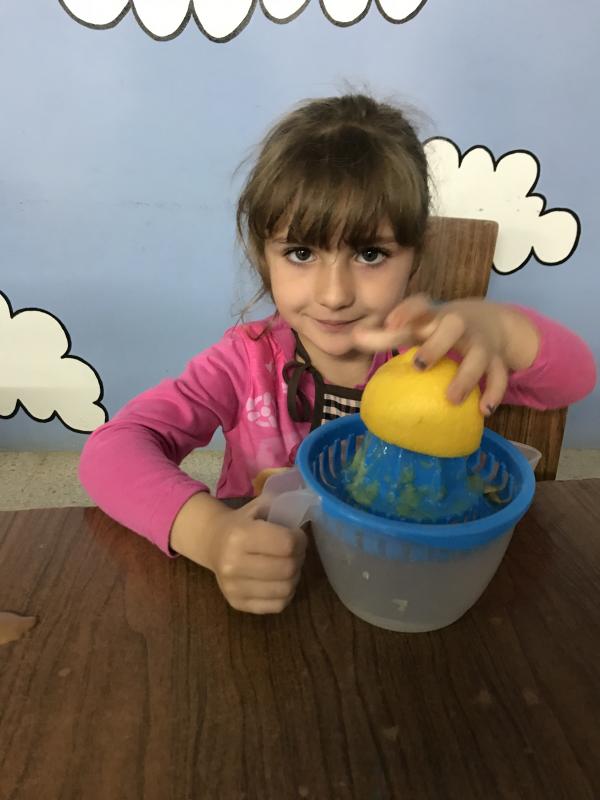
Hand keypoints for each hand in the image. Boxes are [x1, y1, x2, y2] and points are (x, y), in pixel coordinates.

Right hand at [171, 493, 306, 613]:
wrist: (211, 542)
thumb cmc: (241, 522)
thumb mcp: (259, 506)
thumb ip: (284, 503)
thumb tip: (311, 504)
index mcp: (240, 535)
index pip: (287, 544)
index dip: (300, 539)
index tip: (297, 535)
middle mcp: (233, 564)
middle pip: (288, 568)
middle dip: (298, 558)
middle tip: (294, 551)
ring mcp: (233, 587)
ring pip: (285, 590)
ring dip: (294, 576)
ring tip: (287, 565)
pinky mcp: (236, 603)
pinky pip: (277, 606)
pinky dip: (284, 593)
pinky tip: (278, 580)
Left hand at [353, 294, 539, 415]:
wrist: (492, 323)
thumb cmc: (440, 329)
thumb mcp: (417, 328)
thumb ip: (385, 335)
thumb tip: (353, 337)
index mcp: (434, 315)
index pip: (420, 305)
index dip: (406, 312)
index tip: (390, 325)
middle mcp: (459, 325)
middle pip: (453, 325)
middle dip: (438, 344)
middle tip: (420, 365)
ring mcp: (481, 343)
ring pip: (479, 356)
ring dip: (467, 377)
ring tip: (451, 399)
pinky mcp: (497, 361)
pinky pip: (500, 377)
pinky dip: (494, 394)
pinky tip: (483, 411)